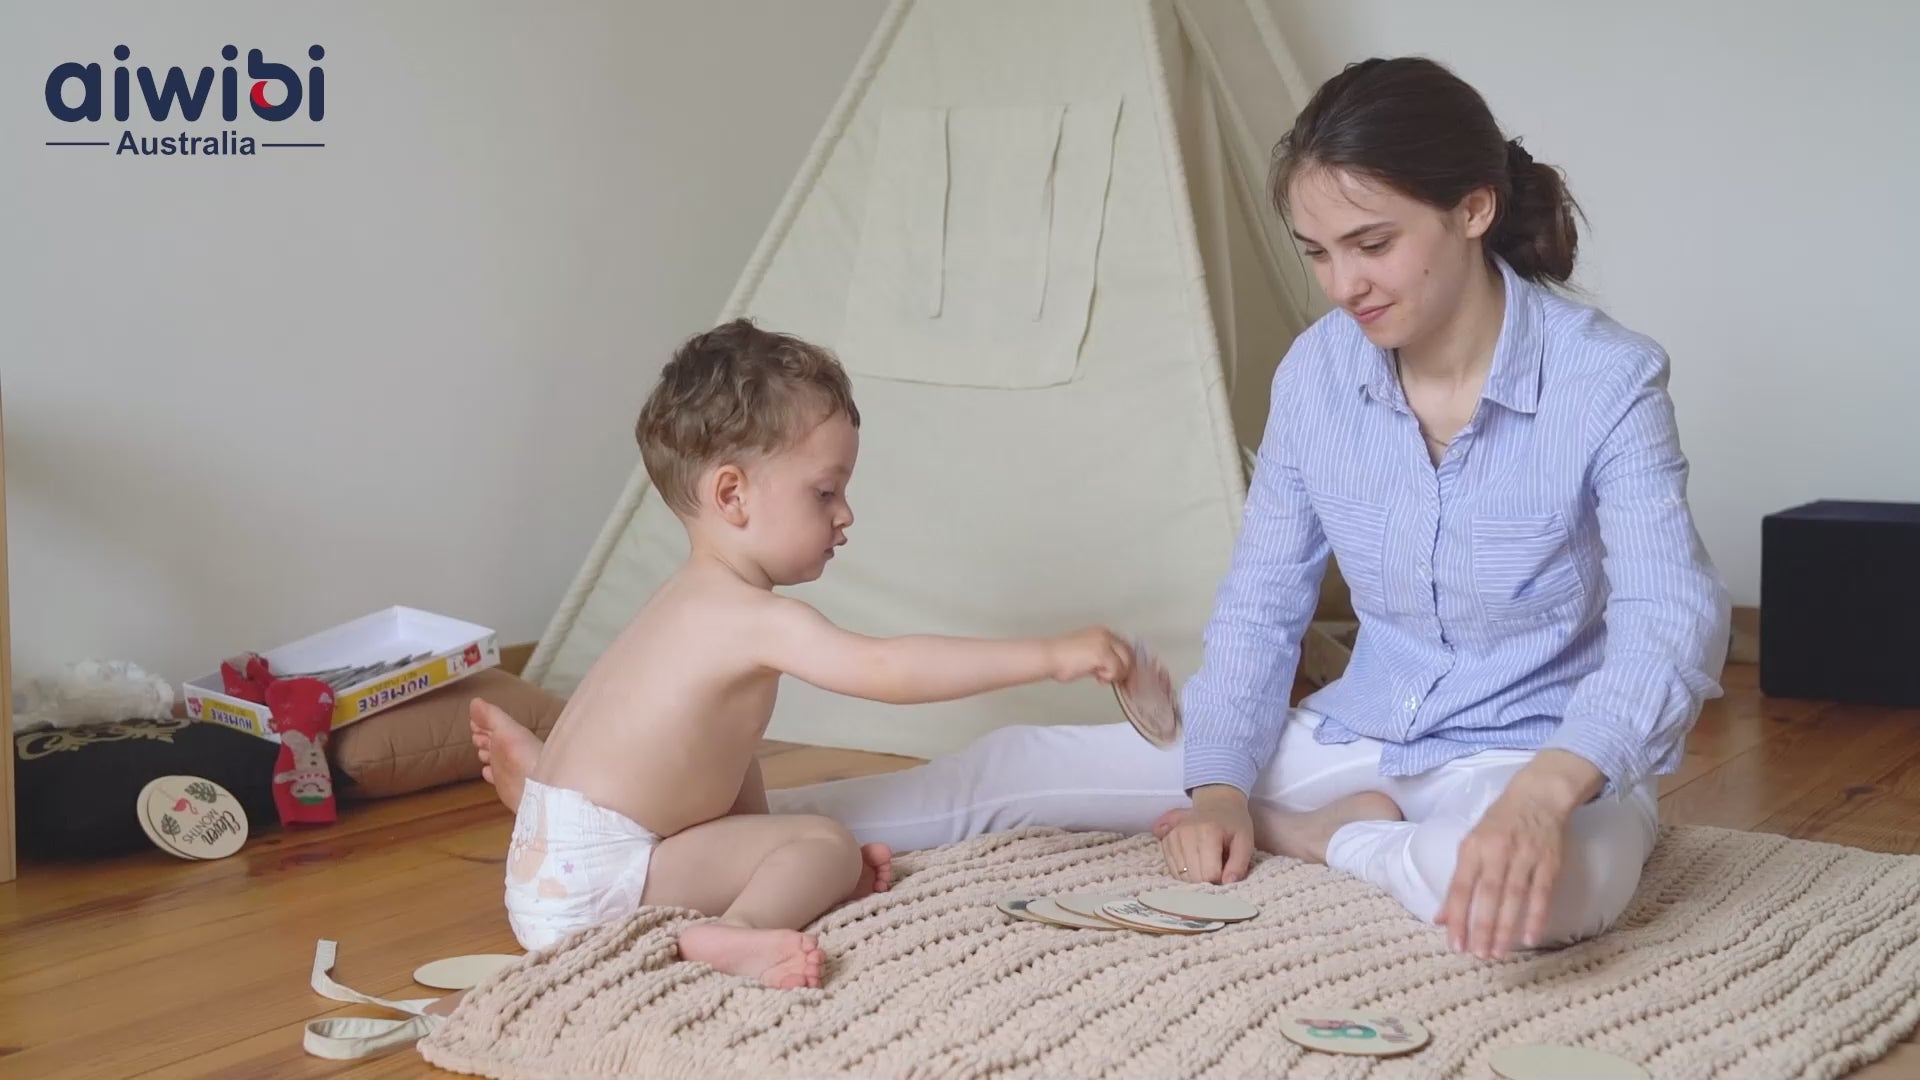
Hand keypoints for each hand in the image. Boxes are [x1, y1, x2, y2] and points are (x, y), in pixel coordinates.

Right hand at [1046, 627, 1133, 684]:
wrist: (1049, 657)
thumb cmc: (1062, 658)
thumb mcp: (1086, 655)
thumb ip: (1101, 659)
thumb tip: (1114, 670)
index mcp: (1101, 632)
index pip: (1123, 647)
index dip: (1124, 663)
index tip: (1121, 675)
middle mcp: (1106, 635)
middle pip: (1128, 654)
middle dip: (1124, 670)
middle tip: (1116, 681)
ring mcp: (1105, 644)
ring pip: (1125, 664)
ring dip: (1115, 675)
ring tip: (1100, 677)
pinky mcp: (1102, 654)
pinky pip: (1116, 670)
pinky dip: (1108, 677)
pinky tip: (1097, 677)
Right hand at [1158, 786, 1254, 883]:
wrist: (1217, 804)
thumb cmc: (1233, 824)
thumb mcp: (1245, 841)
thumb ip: (1239, 864)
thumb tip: (1228, 882)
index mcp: (1208, 832)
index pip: (1209, 874)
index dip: (1220, 880)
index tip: (1226, 872)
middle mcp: (1185, 833)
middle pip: (1193, 877)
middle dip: (1207, 880)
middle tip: (1218, 868)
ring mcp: (1172, 836)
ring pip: (1181, 876)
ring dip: (1195, 878)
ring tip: (1207, 864)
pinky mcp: (1165, 841)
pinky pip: (1172, 870)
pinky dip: (1184, 873)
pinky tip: (1195, 863)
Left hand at [1437, 786, 1571, 958]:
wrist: (1537, 797)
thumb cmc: (1498, 825)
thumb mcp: (1471, 845)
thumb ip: (1458, 882)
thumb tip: (1440, 918)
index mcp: (1472, 848)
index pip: (1460, 887)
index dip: (1457, 916)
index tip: (1455, 945)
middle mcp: (1497, 851)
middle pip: (1487, 894)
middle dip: (1482, 928)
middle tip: (1479, 956)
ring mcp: (1524, 856)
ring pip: (1514, 896)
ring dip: (1506, 928)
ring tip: (1499, 953)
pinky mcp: (1549, 861)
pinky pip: (1542, 893)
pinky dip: (1536, 916)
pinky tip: (1530, 938)